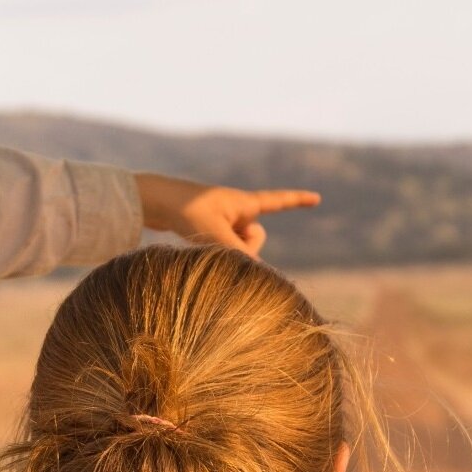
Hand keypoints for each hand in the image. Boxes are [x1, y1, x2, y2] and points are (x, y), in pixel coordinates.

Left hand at [134, 173, 319, 255]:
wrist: (154, 201)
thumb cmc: (187, 213)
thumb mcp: (216, 236)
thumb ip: (239, 256)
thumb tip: (255, 273)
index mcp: (244, 202)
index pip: (278, 201)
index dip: (298, 201)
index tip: (317, 198)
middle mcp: (237, 209)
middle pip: (256, 238)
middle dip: (244, 248)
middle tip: (219, 242)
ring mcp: (223, 219)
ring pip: (239, 246)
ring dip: (226, 250)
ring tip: (201, 241)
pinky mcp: (208, 228)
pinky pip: (224, 245)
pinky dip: (217, 250)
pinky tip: (199, 245)